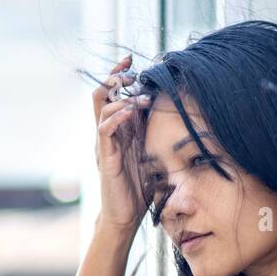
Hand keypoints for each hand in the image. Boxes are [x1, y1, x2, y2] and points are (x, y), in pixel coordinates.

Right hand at [92, 53, 152, 238]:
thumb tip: (174, 113)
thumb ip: (154, 133)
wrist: (125, 216)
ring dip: (123, 97)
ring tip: (140, 97)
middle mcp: (108, 132)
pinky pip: (105, 129)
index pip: (113, 93)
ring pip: (102, 106)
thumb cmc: (139, 187)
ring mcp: (104, 143)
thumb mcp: (151, 153)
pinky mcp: (105, 156)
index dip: (119, 74)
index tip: (132, 60)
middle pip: (102, 93)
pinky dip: (117, 116)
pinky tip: (131, 112)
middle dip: (115, 77)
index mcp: (118, 129)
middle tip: (131, 70)